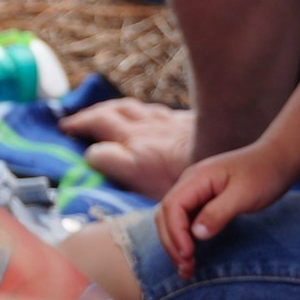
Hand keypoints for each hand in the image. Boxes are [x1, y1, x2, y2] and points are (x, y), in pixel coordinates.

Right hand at [58, 99, 193, 198]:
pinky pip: (145, 108)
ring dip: (104, 109)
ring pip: (123, 108)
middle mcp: (141, 134)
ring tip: (93, 114)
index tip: (83, 162)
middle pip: (102, 119)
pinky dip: (132, 109)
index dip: (89, 158)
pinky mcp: (175, 117)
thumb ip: (132, 180)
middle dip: (82, 121)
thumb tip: (104, 165)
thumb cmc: (200, 176)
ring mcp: (158, 121)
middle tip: (67, 125)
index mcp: (136, 156)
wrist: (232, 141)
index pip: (99, 154)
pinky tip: (135, 114)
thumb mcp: (163, 192)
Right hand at [155, 142, 293, 276]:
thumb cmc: (263, 174)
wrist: (276, 159)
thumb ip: (219, 212)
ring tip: (187, 269)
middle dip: (172, 243)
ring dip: (175, 244)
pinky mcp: (201, 201)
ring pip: (172, 220)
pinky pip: (184, 221)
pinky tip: (192, 256)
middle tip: (186, 268)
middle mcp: (189, 183)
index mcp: (197, 178)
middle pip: (166, 215)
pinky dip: (185, 239)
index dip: (176, 233)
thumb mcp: (244, 195)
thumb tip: (196, 234)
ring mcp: (194, 192)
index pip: (172, 206)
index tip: (188, 255)